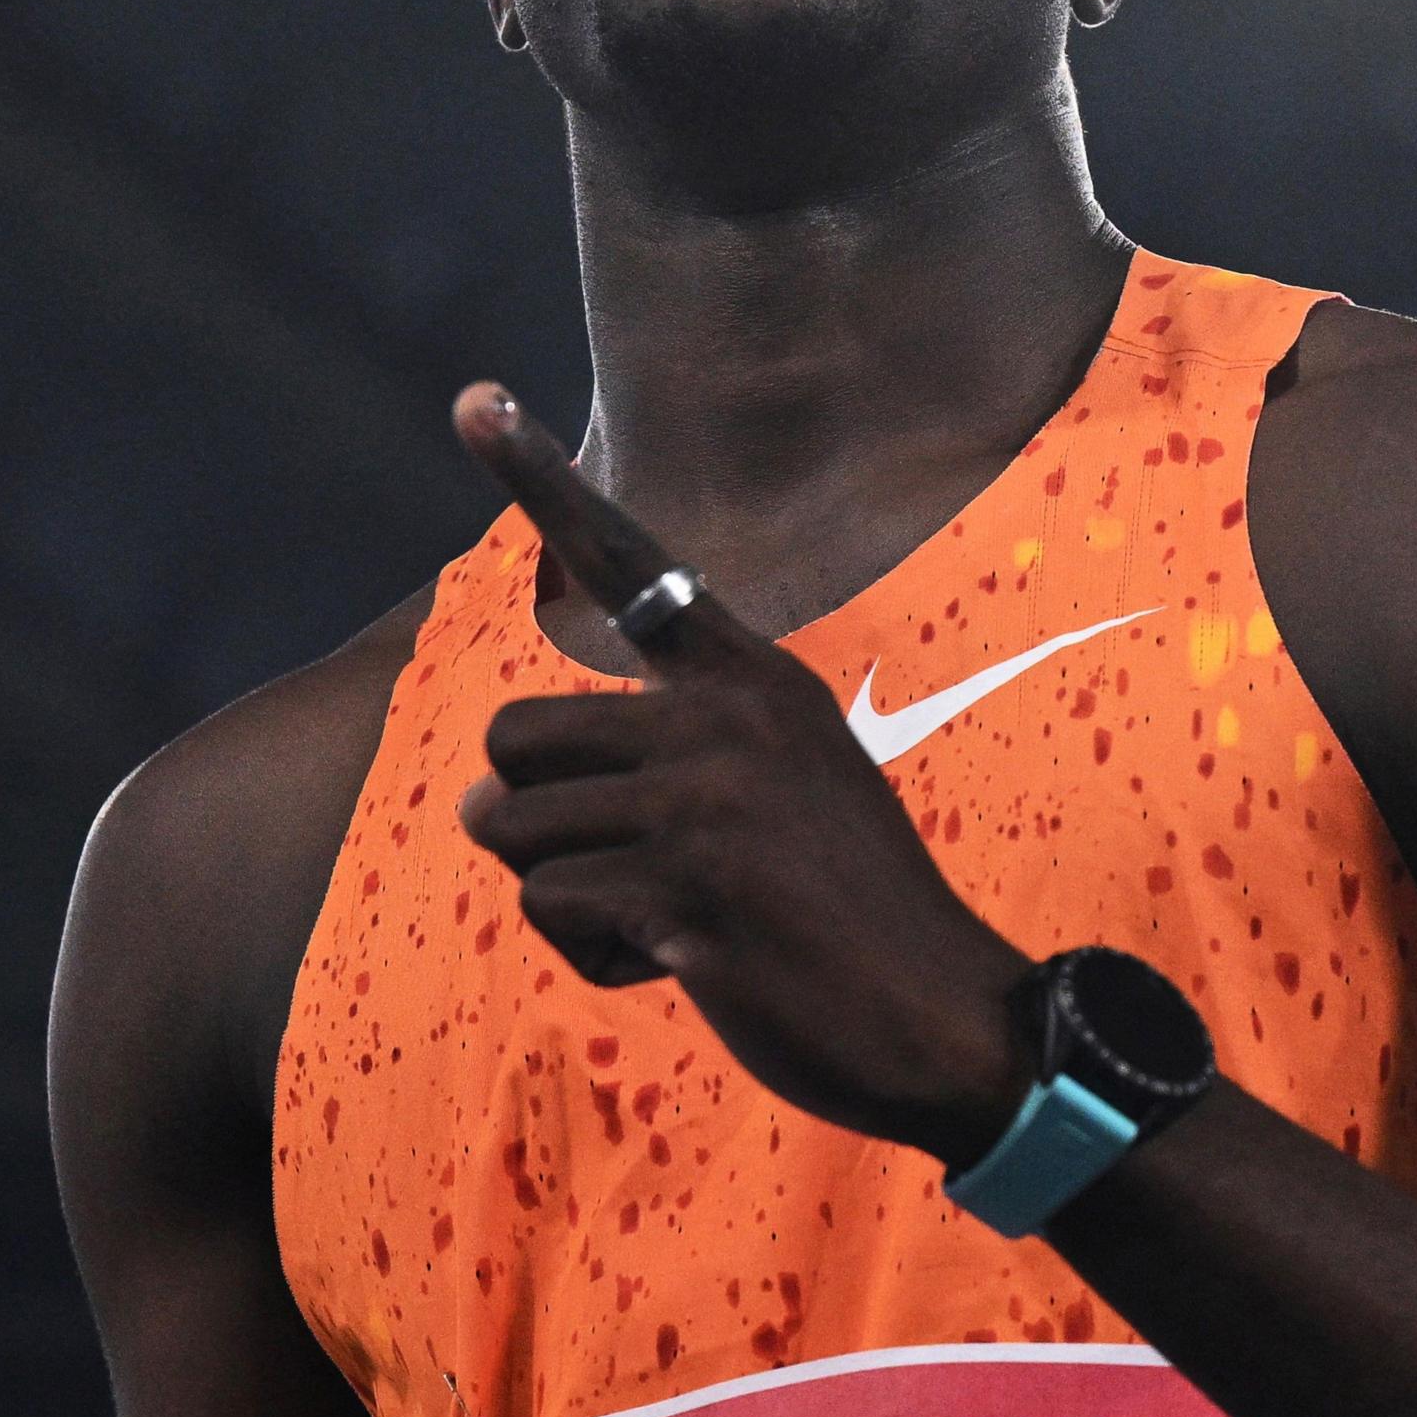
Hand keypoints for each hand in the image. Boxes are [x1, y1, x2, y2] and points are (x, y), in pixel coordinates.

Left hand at [450, 383, 1035, 1168]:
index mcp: (754, 681)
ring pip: (517, 832)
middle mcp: (725, 722)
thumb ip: (654, 767)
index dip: (543, 480)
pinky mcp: (685, 895)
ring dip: (567, 897)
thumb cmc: (846, 913)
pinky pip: (552, 908)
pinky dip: (590, 955)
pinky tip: (677, 964)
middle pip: (515, 735)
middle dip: (531, 815)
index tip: (474, 399)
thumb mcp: (782, 791)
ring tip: (669, 919)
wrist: (943, 1017)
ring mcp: (705, 806)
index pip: (634, 563)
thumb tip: (478, 801)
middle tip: (618, 865)